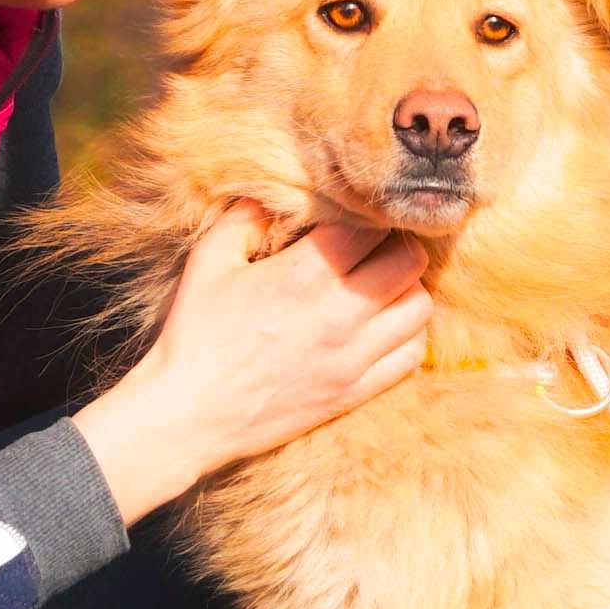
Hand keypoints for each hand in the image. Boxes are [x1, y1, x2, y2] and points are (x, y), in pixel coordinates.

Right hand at [74, 209, 432, 522]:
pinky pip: (412, 356)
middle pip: (408, 263)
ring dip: (407, 289)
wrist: (190, 415)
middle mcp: (338, 314)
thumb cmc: (195, 334)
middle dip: (397, 246)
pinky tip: (384, 328)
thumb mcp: (209, 262)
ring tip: (383, 285)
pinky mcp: (355, 392)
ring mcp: (352, 357)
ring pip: (419, 308)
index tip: (356, 217)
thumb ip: (244, 218)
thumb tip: (273, 193)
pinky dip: (408, 336)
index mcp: (303, 275)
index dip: (367, 215)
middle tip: (376, 248)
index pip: (371, 227)